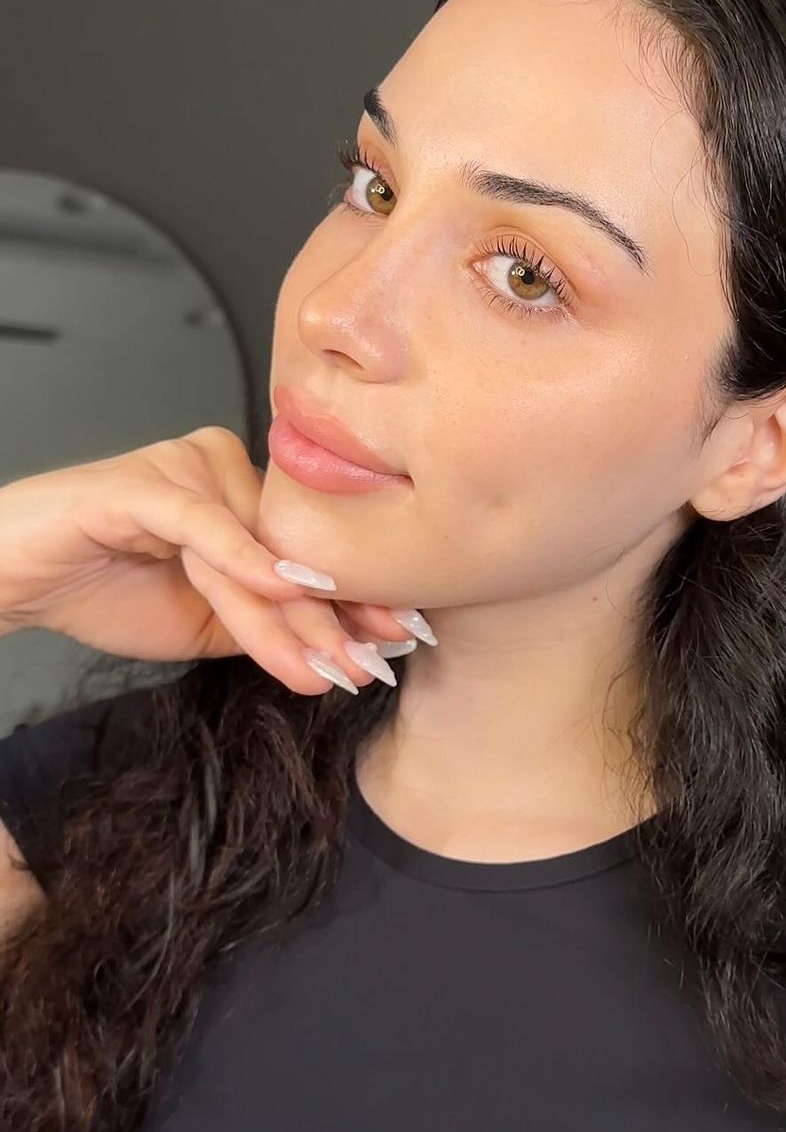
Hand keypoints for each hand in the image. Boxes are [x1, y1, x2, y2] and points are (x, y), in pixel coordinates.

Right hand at [0, 427, 420, 694]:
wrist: (15, 583)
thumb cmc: (101, 591)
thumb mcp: (208, 624)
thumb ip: (269, 625)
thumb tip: (347, 651)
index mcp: (243, 491)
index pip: (310, 547)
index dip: (358, 594)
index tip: (402, 640)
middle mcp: (221, 467)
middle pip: (290, 550)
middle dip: (334, 615)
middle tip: (372, 664)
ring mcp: (182, 468)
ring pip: (253, 548)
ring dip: (289, 615)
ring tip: (327, 664)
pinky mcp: (139, 483)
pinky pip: (203, 522)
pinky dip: (242, 559)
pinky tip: (280, 589)